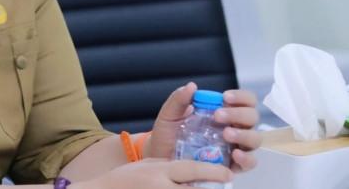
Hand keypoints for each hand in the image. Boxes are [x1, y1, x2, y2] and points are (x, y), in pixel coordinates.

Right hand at [75, 158, 231, 188]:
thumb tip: (193, 170)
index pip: (193, 170)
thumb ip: (169, 166)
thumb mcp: (147, 165)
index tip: (227, 174)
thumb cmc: (124, 179)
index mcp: (160, 172)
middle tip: (222, 186)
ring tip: (207, 188)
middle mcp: (162, 187)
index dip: (214, 172)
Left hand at [145, 82, 261, 171]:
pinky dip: (246, 158)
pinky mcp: (233, 165)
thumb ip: (179, 100)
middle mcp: (234, 128)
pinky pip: (250, 162)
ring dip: (243, 134)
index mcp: (224, 112)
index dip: (241, 97)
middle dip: (238, 114)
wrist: (160, 158)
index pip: (244, 100)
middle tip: (218, 115)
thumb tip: (191, 86)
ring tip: (226, 134)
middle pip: (252, 117)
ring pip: (255, 139)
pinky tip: (235, 154)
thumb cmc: (169, 135)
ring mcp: (236, 146)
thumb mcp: (169, 115)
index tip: (225, 97)